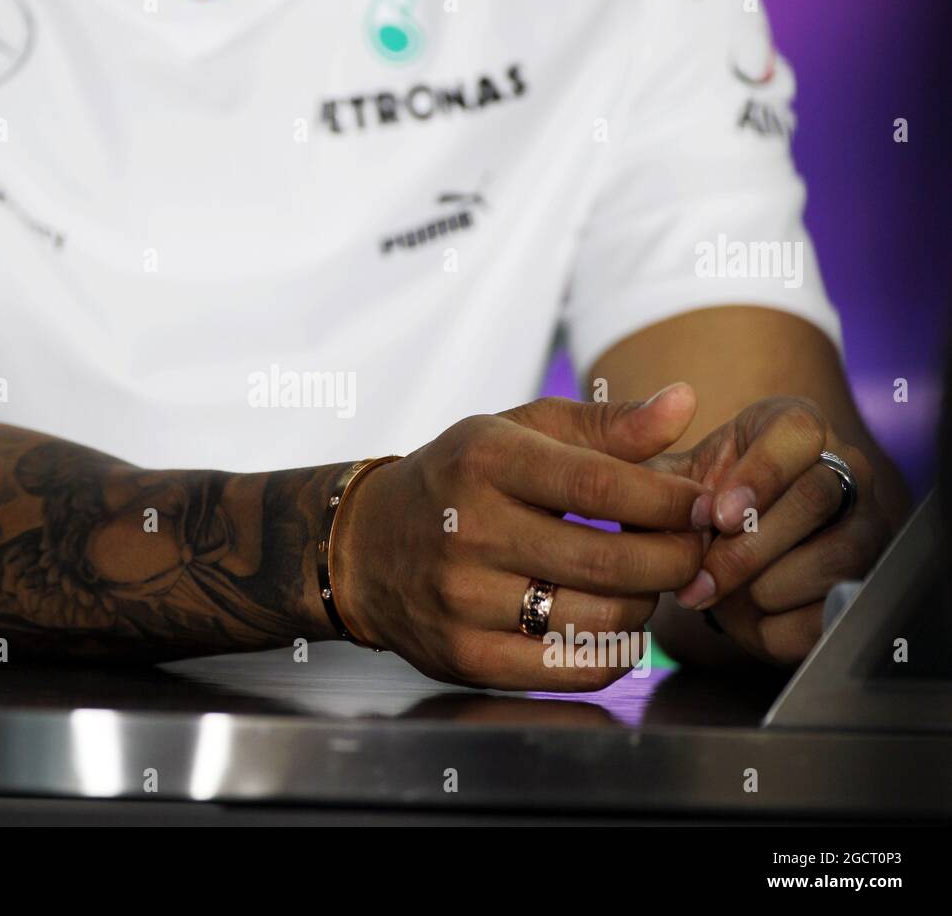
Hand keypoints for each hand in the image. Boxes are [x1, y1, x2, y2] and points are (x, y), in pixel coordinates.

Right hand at [333, 385, 708, 689]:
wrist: (366, 547)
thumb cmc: (460, 480)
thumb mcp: (519, 432)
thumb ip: (606, 424)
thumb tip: (686, 401)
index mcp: (485, 459)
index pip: (602, 483)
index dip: (671, 500)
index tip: (704, 505)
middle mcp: (468, 529)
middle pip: (611, 559)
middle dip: (676, 559)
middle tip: (691, 551)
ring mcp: (463, 599)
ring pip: (600, 619)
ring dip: (645, 605)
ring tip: (641, 583)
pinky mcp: (466, 657)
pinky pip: (574, 669)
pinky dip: (614, 652)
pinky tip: (611, 623)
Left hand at [649, 396, 894, 665]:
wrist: (727, 562)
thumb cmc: (695, 511)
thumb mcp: (664, 486)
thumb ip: (642, 478)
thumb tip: (624, 483)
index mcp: (792, 428)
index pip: (797, 432)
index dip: (759, 474)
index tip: (716, 515)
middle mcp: (843, 469)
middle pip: (816, 497)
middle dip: (749, 547)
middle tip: (700, 576)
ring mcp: (864, 525)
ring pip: (836, 555)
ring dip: (766, 587)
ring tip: (717, 595)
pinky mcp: (867, 582)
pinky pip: (840, 608)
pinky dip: (785, 626)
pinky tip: (749, 618)